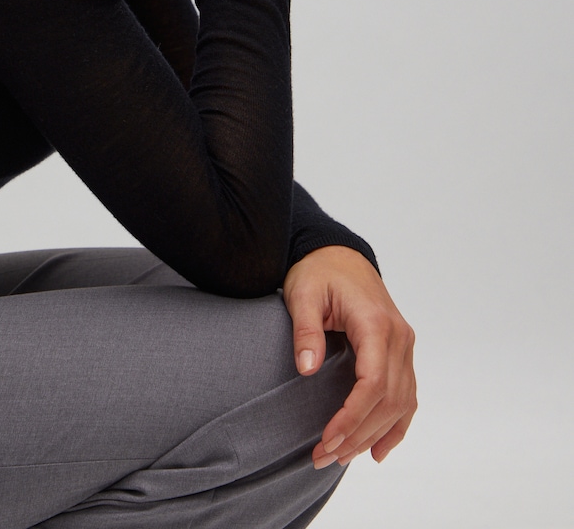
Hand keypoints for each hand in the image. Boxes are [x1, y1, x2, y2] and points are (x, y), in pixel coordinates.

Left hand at [281, 245, 416, 467]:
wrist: (338, 254)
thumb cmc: (318, 272)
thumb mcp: (303, 293)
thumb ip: (306, 330)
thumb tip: (307, 370)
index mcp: (375, 323)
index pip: (373, 383)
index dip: (352, 417)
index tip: (327, 438)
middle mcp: (399, 336)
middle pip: (388, 400)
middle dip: (357, 434)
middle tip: (323, 456)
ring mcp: (404, 345)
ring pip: (400, 403)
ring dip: (373, 435)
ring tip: (340, 457)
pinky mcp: (401, 351)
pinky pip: (407, 395)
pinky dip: (396, 425)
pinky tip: (378, 450)